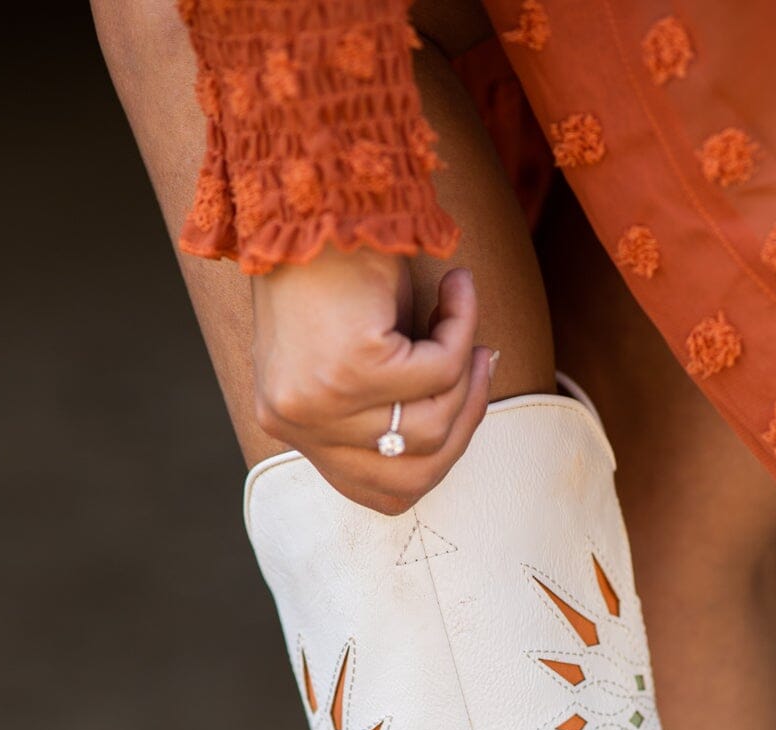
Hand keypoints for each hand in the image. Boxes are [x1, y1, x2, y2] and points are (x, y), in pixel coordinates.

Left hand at [251, 248, 495, 513]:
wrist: (307, 191)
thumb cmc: (335, 261)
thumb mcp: (364, 349)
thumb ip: (398, 399)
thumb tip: (465, 416)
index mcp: (293, 425)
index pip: (380, 491)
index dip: (437, 459)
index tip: (461, 401)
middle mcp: (297, 423)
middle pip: (415, 471)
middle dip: (466, 417)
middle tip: (482, 359)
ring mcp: (319, 404)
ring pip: (433, 425)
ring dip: (466, 368)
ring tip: (463, 313)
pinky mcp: (348, 371)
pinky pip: (439, 371)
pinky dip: (461, 325)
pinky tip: (456, 287)